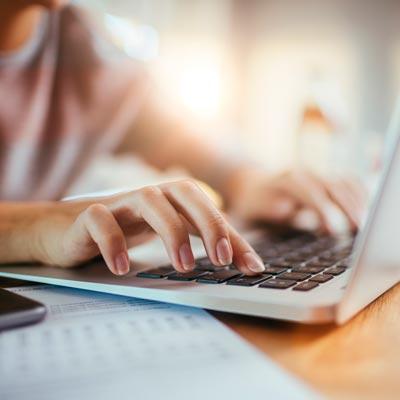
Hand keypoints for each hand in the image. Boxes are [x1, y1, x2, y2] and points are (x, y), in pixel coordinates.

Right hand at [33, 180, 264, 275]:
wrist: (66, 228)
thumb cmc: (124, 231)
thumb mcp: (163, 236)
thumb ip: (198, 244)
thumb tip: (240, 263)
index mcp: (170, 200)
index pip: (209, 210)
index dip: (233, 236)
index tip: (252, 267)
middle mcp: (150, 195)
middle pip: (184, 192)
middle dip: (208, 222)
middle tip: (221, 260)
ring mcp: (119, 203)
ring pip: (149, 199)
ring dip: (171, 231)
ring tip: (183, 267)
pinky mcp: (87, 216)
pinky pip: (100, 220)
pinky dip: (113, 242)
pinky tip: (123, 268)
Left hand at [225, 168, 365, 233]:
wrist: (249, 185)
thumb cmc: (249, 206)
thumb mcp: (248, 213)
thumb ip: (264, 215)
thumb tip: (283, 215)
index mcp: (283, 182)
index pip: (308, 191)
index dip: (323, 209)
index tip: (333, 231)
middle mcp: (301, 174)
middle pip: (331, 185)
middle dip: (346, 207)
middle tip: (358, 230)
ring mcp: (314, 175)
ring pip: (342, 183)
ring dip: (356, 202)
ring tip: (362, 227)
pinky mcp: (323, 180)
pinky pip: (347, 182)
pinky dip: (359, 196)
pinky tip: (362, 213)